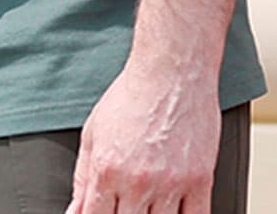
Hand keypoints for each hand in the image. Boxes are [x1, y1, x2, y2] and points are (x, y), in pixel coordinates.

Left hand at [66, 63, 221, 212]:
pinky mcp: (201, 181)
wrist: (171, 75)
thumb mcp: (92, 134)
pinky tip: (174, 212)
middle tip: (125, 207)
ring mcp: (171, 184)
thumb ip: (82, 177)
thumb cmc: (130, 99)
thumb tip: (75, 211)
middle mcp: (138, 181)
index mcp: (106, 170)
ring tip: (146, 206)